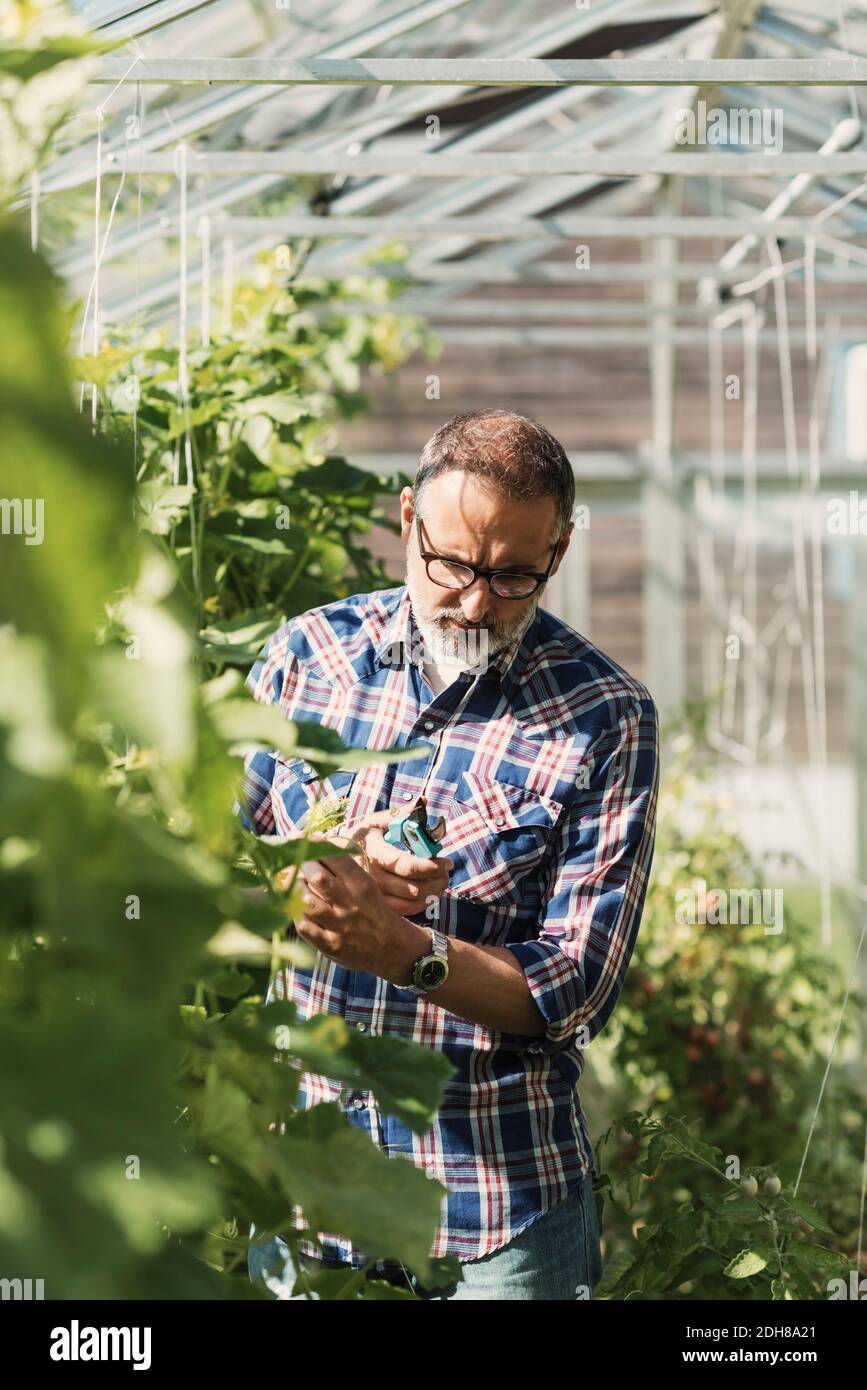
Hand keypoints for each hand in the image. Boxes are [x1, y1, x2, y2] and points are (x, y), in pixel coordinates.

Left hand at [294, 850, 428, 978]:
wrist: (389, 946)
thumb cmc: (371, 909)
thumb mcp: (366, 884)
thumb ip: (343, 868)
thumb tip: (314, 844)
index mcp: (362, 884)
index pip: (335, 857)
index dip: (315, 845)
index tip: (304, 840)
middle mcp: (351, 903)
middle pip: (318, 877)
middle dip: (302, 865)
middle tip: (296, 863)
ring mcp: (340, 926)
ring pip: (307, 901)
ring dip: (295, 890)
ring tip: (293, 885)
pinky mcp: (331, 946)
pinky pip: (304, 927)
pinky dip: (296, 914)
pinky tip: (296, 909)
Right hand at [339, 809, 453, 915]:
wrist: (330, 861)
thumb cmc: (357, 838)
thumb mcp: (374, 822)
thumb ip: (399, 814)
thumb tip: (423, 801)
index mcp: (376, 854)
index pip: (409, 866)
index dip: (433, 866)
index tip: (447, 862)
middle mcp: (374, 878)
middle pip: (415, 887)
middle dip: (438, 880)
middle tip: (448, 871)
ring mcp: (375, 895)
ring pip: (412, 901)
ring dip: (433, 892)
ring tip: (441, 881)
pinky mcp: (378, 905)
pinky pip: (405, 910)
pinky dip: (422, 903)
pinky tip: (428, 893)